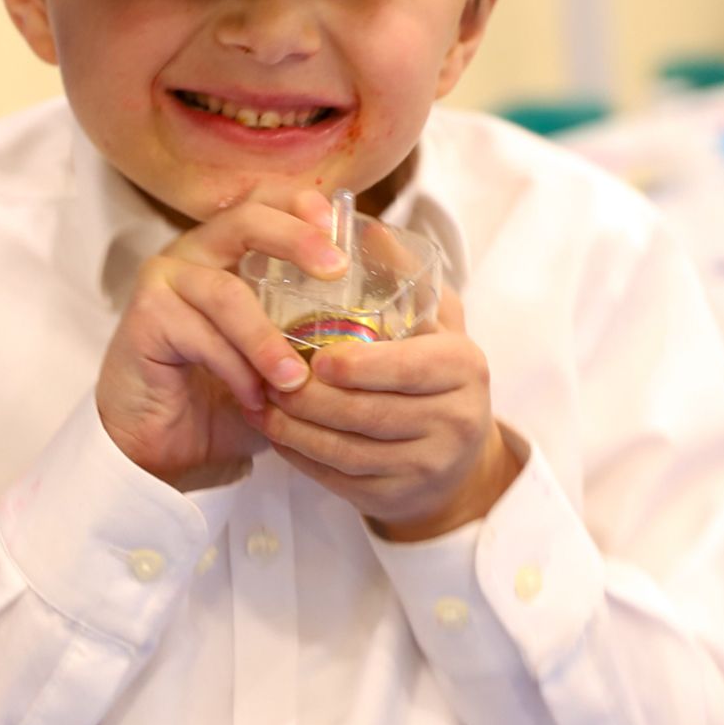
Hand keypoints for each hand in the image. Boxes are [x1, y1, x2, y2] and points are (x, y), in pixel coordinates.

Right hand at [96, 187, 345, 490]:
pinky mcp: (143, 317)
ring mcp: (164, 280)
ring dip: (267, 338)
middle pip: (245, 218)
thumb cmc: (225, 395)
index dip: (301, 203)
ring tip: (296, 379)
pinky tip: (253, 398)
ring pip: (226, 292)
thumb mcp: (280, 358)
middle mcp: (194, 252)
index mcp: (228, 249)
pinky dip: (234, 368)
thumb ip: (312, 335)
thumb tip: (384, 332)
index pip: (264, 200)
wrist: (162, 443)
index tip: (339, 223)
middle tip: (336, 270)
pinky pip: (200, 335)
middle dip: (295, 239)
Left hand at [243, 288, 525, 539]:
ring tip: (259, 400)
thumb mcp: (436, 319)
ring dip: (294, 426)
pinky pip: (336, 477)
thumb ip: (405, 274)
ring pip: (346, 450)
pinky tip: (274, 431)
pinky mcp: (395, 498)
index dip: (361, 366)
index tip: (318, 358)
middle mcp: (455, 421)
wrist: (459, 461)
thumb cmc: (436, 373)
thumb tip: (365, 226)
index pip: (410, 368)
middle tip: (268, 375)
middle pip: (368, 413)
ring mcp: (426, 466)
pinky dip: (298, 455)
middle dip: (310, 397)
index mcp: (464, 368)